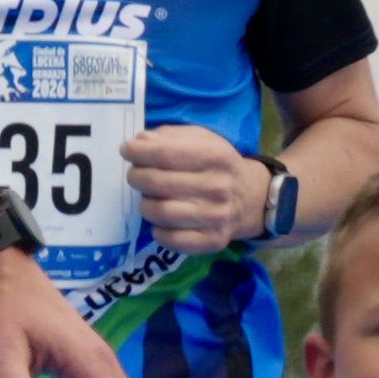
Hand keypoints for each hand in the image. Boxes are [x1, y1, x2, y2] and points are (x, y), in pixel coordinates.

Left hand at [120, 126, 273, 250]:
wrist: (252, 197)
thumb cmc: (217, 164)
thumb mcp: (202, 140)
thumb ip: (170, 137)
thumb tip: (141, 142)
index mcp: (216, 157)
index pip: (165, 154)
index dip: (138, 152)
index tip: (127, 150)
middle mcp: (219, 187)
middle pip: (158, 183)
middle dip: (136, 177)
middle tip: (134, 175)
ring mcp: (217, 216)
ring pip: (161, 213)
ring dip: (145, 204)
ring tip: (147, 197)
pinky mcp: (213, 240)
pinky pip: (172, 240)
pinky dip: (158, 231)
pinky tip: (160, 222)